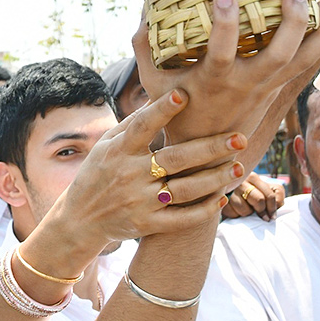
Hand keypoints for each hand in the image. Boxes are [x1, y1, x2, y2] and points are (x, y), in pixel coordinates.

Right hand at [60, 89, 246, 251]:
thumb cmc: (98, 173)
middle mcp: (130, 174)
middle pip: (176, 158)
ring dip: (215, 179)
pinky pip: (181, 219)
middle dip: (210, 148)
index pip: (142, 126)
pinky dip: (204, 210)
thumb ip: (132, 123)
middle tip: (239, 138)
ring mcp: (139, 202)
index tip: (184, 95)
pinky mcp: (146, 225)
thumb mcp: (106, 144)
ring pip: (185, 190)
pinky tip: (222, 198)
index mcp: (119, 150)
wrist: (80, 219)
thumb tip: (158, 95)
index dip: (161, 110)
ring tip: (239, 168)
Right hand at [134, 0, 319, 145]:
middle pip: (280, 56)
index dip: (225, 24)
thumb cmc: (176, 111)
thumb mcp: (153, 80)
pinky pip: (307, 64)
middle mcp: (246, 84)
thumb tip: (145, 5)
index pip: (222, 52)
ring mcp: (266, 87)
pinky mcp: (277, 87)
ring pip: (304, 61)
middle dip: (292, 21)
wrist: (205, 152)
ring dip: (319, 30)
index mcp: (213, 81)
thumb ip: (143, 44)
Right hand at [221, 174, 284, 220]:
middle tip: (263, 218)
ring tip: (247, 210)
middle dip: (262, 212)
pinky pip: (233, 214)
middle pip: (258, 200)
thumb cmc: (253, 192)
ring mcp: (229, 190)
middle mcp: (240, 181)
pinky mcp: (220, 200)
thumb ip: (277, 194)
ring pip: (245, 209)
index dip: (273, 208)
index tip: (272, 217)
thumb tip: (275, 207)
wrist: (229, 192)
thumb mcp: (268, 189)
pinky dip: (236, 215)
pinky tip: (236, 211)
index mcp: (253, 177)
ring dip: (248, 213)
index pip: (269, 195)